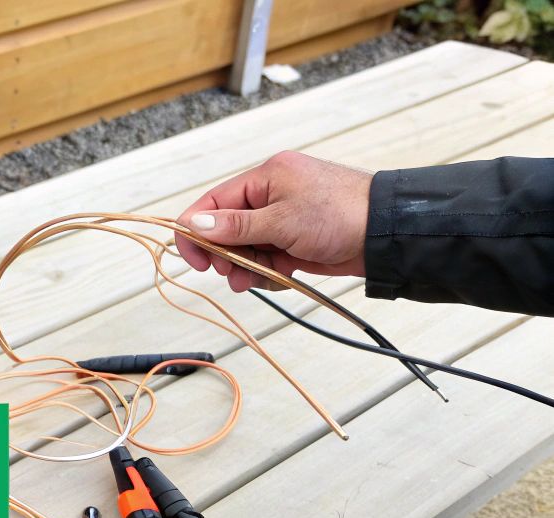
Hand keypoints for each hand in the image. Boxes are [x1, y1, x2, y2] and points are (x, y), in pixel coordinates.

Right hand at [175, 150, 373, 291]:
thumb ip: (235, 225)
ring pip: (246, 247)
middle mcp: (271, 195)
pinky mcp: (294, 240)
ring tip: (253, 280)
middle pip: (227, 228)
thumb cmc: (341, 215)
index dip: (197, 230)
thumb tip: (194, 224)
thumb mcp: (282, 221)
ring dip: (246, 266)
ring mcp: (283, 219)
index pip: (215, 202)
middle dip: (226, 254)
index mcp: (266, 177)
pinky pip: (266, 258)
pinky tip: (279, 276)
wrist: (385, 234)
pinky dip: (266, 271)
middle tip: (230, 273)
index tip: (193, 258)